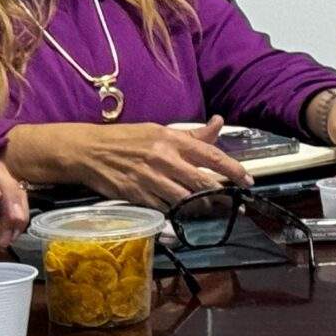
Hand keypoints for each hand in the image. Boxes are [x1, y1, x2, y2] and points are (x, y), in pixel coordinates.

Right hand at [70, 119, 251, 207]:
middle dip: (221, 196)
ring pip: (186, 200)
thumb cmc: (126, 139)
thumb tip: (219, 122)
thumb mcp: (159, 131)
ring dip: (201, 208)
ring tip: (209, 209)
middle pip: (202, 183)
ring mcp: (150, 179)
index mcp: (172, 140)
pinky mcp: (138, 196)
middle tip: (233, 203)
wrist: (88, 151)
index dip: (234, 171)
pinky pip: (165, 208)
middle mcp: (164, 159)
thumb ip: (192, 135)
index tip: (247, 181)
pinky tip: (183, 213)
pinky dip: (177, 212)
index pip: (212, 156)